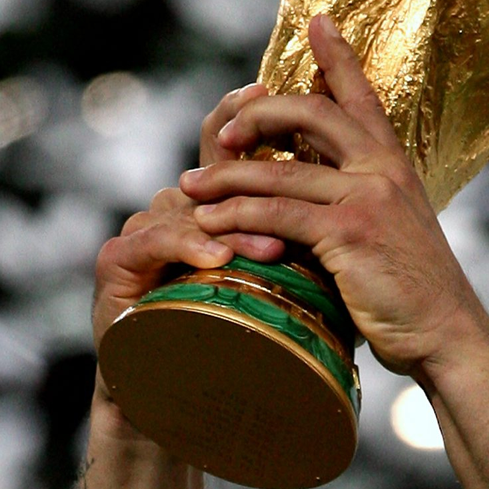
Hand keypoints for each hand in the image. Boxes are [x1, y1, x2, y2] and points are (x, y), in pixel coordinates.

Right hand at [91, 87, 285, 401]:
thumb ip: (305, 245)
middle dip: (240, 153)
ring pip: (190, 209)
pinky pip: (153, 244)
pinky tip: (214, 260)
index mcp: (216, 205)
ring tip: (272, 246)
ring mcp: (144, 232)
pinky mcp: (117, 264)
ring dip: (234, 224)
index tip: (274, 88)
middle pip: (208, 167)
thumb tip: (370, 221)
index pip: (232, 147)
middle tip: (275, 151)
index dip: (248, 114)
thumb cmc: (232, 341)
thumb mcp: (281, 287)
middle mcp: (178, 207)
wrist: (169, 400)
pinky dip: (187, 248)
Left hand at [177, 15, 488, 380]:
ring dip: (225, 179)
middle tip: (223, 134)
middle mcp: (382, 168)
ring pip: (280, 171)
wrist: (446, 333)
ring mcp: (367, 197)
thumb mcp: (393, 231)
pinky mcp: (350, 232)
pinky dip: (236, 218)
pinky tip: (209, 224)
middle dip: (257, 115)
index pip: (361, 96)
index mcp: (394, 163)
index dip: (338, 56)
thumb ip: (360, 203)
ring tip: (189, 189)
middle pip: (310, 113)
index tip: (317, 21)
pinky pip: (277, 213)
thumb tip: (320, 200)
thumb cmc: (415, 292)